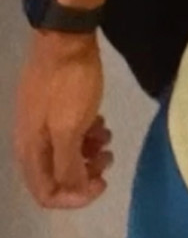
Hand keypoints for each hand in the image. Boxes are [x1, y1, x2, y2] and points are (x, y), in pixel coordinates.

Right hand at [13, 35, 113, 209]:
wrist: (65, 40)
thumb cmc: (69, 85)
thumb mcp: (71, 129)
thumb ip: (67, 164)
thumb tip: (72, 191)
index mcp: (31, 150)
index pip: (46, 194)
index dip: (75, 197)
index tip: (102, 184)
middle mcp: (31, 142)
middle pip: (57, 176)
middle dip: (85, 174)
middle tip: (107, 159)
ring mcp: (42, 123)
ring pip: (66, 155)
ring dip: (89, 153)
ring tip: (108, 138)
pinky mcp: (54, 108)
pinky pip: (70, 134)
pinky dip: (87, 135)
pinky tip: (102, 122)